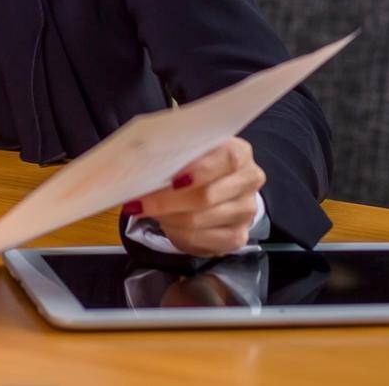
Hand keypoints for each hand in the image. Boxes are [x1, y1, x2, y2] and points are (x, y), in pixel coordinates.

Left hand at [127, 137, 265, 256]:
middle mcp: (249, 181)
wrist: (211, 187)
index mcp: (239, 153)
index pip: (228, 159)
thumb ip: (172, 150)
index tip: (170, 178)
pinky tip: (165, 223)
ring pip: (200, 220)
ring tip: (147, 209)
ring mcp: (246, 211)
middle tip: (139, 200)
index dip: (199, 169)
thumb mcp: (186, 149)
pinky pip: (200, 239)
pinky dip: (176, 233)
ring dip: (168, 216)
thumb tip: (142, 158)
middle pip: (208, 195)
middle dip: (167, 200)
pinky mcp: (237, 236)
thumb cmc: (193, 163)